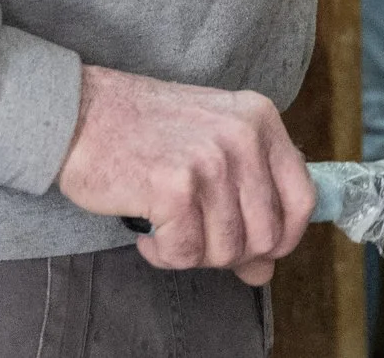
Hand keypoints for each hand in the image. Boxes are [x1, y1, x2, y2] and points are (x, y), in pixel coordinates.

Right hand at [56, 66, 313, 282]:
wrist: (80, 112)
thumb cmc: (144, 132)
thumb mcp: (211, 150)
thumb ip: (245, 202)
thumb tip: (264, 271)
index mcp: (260, 120)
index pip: (303, 199)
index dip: (284, 239)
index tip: (256, 251)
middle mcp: (244, 136)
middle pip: (265, 236)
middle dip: (229, 253)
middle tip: (194, 238)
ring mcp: (212, 160)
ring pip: (226, 250)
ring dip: (192, 254)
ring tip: (167, 230)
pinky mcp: (175, 186)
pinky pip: (185, 254)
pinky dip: (163, 255)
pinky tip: (147, 233)